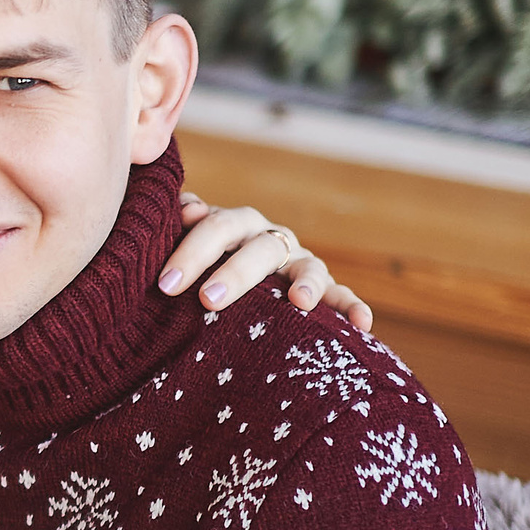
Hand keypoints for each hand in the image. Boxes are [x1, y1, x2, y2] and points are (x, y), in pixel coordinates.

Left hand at [166, 192, 372, 332]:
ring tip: (299, 302)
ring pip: (307, 266)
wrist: (229, 279)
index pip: (216, 226)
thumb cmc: (201, 264)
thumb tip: (187, 206)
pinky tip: (362, 323)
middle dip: (234, 273)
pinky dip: (353, 306)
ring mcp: (301, 262)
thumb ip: (184, 225)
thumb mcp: (189, 245)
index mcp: (237, 224)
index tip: (167, 284)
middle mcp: (271, 238)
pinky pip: (342, 296)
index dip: (192, 252)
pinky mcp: (324, 288)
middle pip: (258, 247)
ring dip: (305, 283)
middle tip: (207, 300)